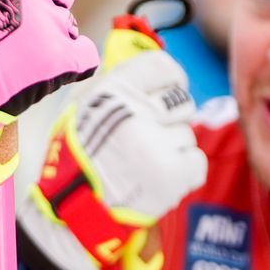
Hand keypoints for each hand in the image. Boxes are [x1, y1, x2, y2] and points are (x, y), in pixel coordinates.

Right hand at [17, 48, 207, 269]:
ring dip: (172, 151)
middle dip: (170, 120)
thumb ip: (114, 83)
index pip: (163, 66)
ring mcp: (155, 143)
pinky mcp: (171, 173)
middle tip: (148, 139)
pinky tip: (156, 180)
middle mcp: (136, 112)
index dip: (170, 80)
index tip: (166, 93)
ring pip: (187, 135)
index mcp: (113, 90)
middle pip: (181, 102)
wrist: (73, 212)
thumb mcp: (81, 107)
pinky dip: (183, 174)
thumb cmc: (76, 159)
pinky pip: (196, 162)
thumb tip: (141, 57)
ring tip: (143, 166)